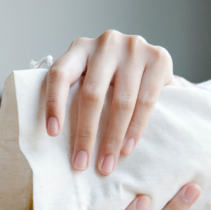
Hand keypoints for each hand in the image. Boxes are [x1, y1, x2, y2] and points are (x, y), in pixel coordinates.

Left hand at [45, 30, 173, 175]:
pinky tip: (127, 148)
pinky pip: (146, 101)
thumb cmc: (108, 78)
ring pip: (121, 102)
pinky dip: (135, 129)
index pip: (59, 75)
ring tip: (106, 165)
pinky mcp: (159, 58)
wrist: (150, 61)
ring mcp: (134, 48)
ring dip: (112, 139)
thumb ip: (72, 93)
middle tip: (80, 164)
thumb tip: (51, 135)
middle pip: (92, 95)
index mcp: (79, 48)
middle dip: (85, 135)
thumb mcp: (86, 77)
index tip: (52, 134)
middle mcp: (106, 44)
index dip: (54, 104)